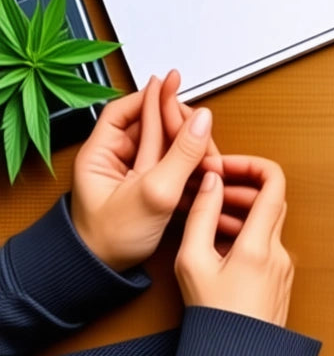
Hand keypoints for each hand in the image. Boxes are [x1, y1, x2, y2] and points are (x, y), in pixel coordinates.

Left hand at [71, 74, 220, 271]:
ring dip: (190, 148)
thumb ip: (182, 154)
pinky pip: (175, 170)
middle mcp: (117, 161)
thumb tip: (203, 121)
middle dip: (180, 125)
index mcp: (102, 153)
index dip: (150, 96)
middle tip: (201, 122)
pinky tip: (206, 168)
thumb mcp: (153, 192)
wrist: (106, 273)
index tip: (172, 82)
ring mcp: (136, 177)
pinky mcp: (152, 193)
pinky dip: (192, 168)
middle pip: (152, 127)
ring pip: (168, 149)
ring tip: (209, 149)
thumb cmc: (110, 238)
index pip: (125, 111)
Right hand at [176, 156, 292, 326]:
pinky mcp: (279, 278)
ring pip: (266, 222)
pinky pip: (265, 243)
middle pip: (269, 200)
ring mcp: (283, 265)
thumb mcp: (194, 262)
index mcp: (259, 244)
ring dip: (238, 212)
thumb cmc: (214, 318)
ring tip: (204, 218)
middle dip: (237, 189)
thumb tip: (212, 181)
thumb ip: (202, 216)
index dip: (250, 165)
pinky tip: (216, 243)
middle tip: (207, 192)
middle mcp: (279, 251)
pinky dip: (244, 233)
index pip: (273, 182)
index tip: (223, 167)